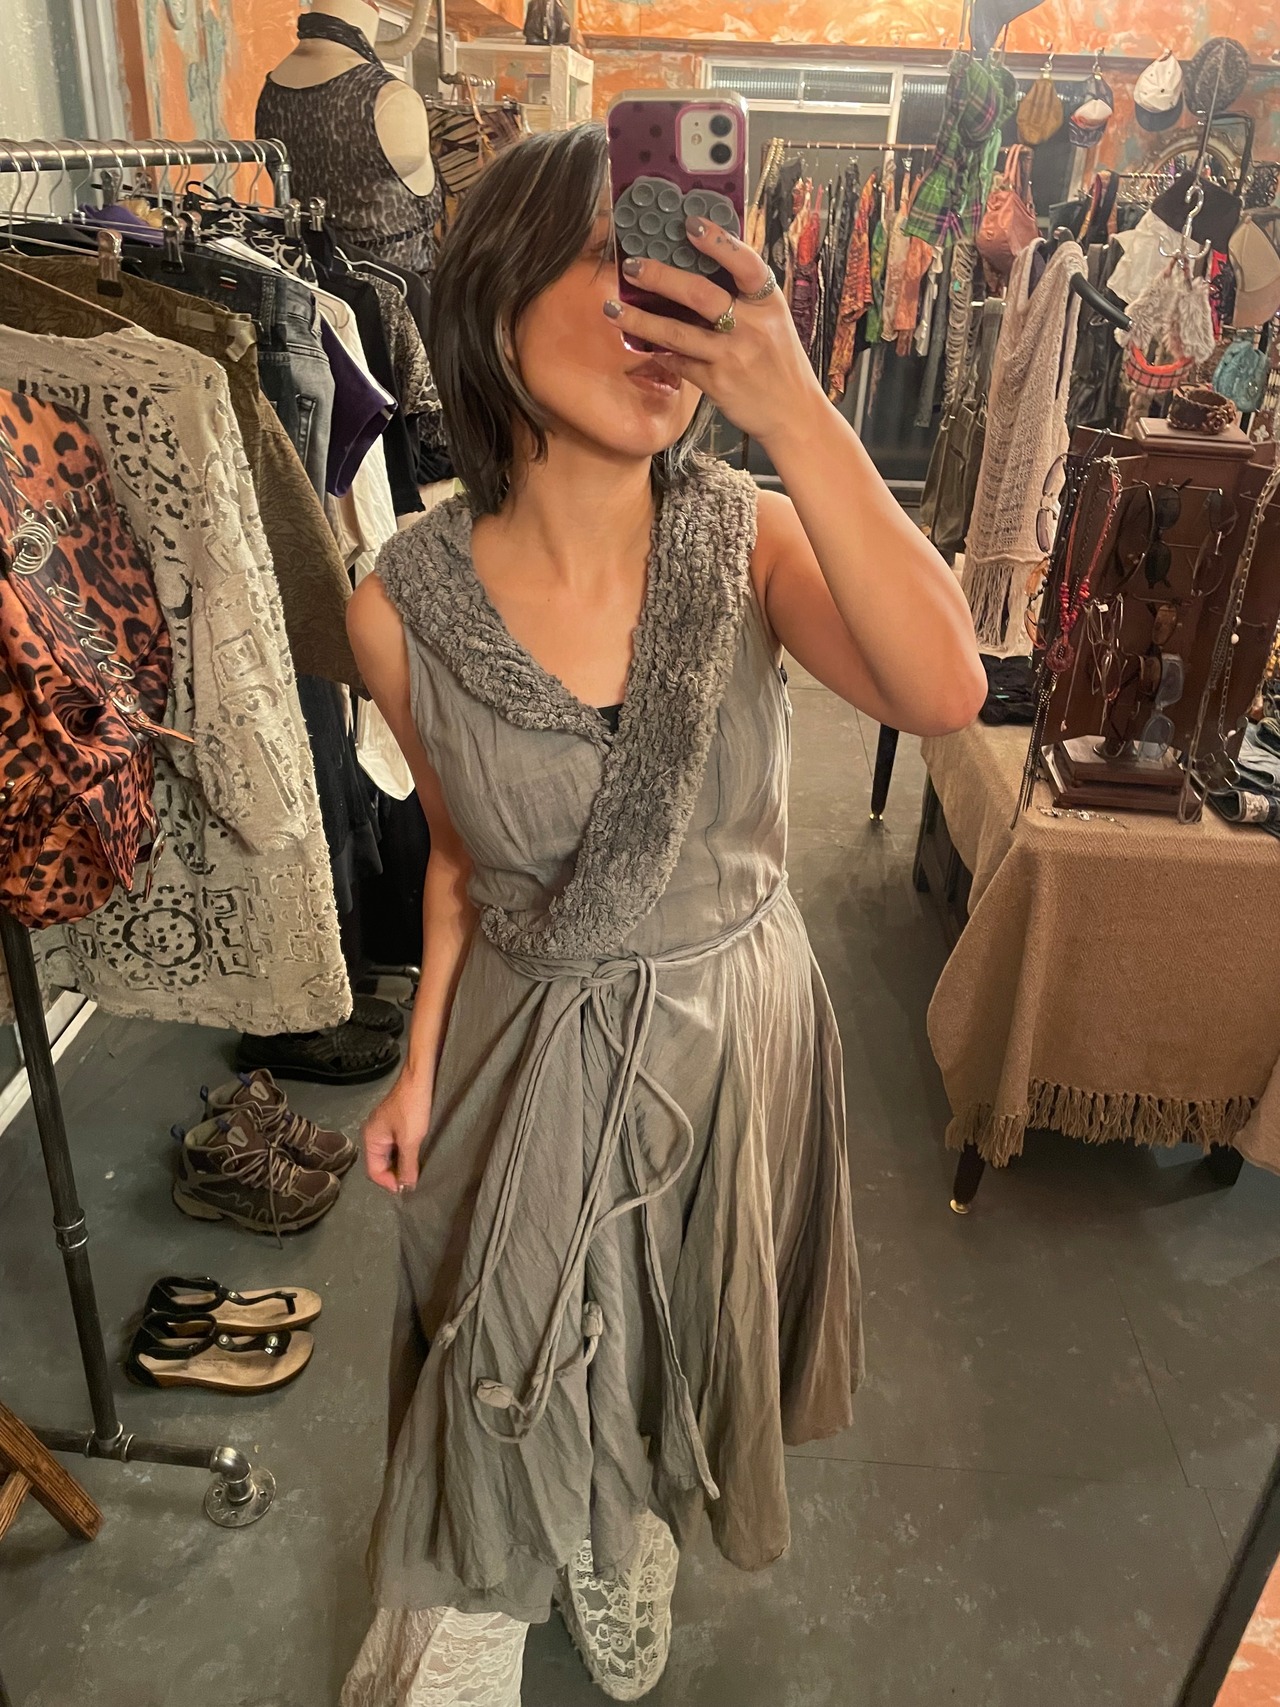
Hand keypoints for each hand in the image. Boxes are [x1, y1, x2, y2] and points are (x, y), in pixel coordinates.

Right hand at [363, 1070, 432, 1193]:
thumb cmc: (412, 1108)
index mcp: (370, 1138)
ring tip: (415, 1171)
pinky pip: (395, 1145)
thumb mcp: (410, 1140)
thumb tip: (405, 1187)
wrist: (420, 1078)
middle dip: (394, 1174)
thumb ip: (407, 1165)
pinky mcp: (394, 1123)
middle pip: (380, 1164)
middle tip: (412, 1182)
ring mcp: (383, 1128)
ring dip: (401, 1164)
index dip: (389, 1182)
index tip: (406, 1188)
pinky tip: (416, 1156)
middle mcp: (373, 1134)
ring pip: (389, 1154)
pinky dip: (404, 1153)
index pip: (373, 1171)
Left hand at [603, 216, 826, 445]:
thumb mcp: (773, 321)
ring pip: (678, 333)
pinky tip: (639, 343)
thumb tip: (701, 265)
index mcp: (768, 302)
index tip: (689, 224)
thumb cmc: (780, 362)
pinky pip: (679, 362)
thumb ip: (745, 297)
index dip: (717, 242)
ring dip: (641, 321)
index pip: (745, 263)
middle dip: (661, 278)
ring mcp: (732, 356)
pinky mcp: (717, 383)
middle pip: (700, 294)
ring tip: (612, 309)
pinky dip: (658, 352)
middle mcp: (751, 326)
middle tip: (631, 267)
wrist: (793, 413)